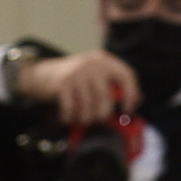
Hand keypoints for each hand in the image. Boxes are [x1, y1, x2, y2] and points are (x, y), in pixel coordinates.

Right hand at [14, 47, 134, 128]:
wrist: (43, 73)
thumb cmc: (74, 79)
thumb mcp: (95, 74)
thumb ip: (113, 83)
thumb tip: (137, 100)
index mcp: (104, 60)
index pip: (127, 75)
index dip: (131, 94)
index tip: (128, 110)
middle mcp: (92, 64)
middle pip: (107, 97)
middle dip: (103, 114)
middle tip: (97, 119)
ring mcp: (77, 73)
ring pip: (89, 107)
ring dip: (85, 119)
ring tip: (80, 118)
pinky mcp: (62, 84)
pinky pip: (71, 110)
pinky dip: (69, 118)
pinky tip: (67, 116)